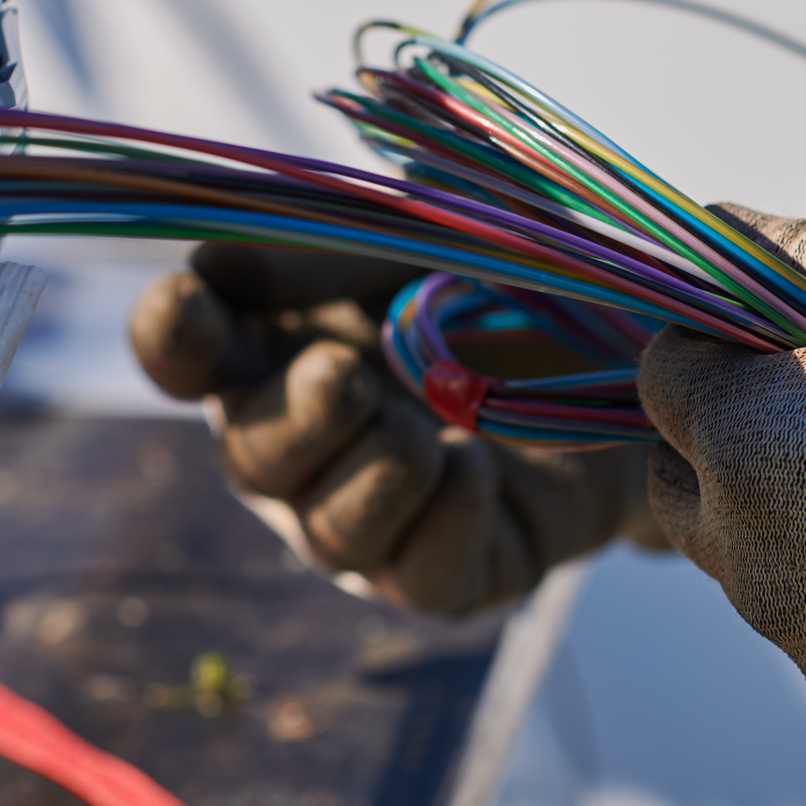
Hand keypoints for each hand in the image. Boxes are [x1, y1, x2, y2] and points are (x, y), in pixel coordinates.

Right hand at [129, 245, 660, 615]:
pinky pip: (420, 575)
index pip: (183, 352)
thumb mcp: (426, 230)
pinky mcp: (454, 574)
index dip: (170, 335)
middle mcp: (311, 447)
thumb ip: (329, 236)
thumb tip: (218, 259)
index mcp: (282, 348)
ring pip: (331, 533)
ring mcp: (377, 522)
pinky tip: (476, 465)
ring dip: (374, 474)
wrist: (635, 354)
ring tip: (427, 429)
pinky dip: (445, 517)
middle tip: (344, 375)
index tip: (192, 297)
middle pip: (249, 458)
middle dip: (293, 419)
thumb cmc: (505, 284)